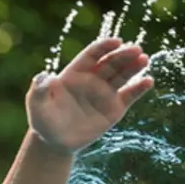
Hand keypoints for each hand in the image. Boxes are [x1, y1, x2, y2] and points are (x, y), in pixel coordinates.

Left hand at [26, 38, 154, 153]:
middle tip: (136, 50)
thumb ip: (39, 89)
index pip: (92, 55)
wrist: (55, 142)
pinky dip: (139, 88)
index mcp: (75, 73)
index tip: (115, 41)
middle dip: (123, 55)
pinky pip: (129, 95)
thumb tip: (42, 76)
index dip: (103, 46)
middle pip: (111, 62)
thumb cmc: (43, 120)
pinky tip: (148, 81)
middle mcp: (92, 79)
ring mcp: (105, 93)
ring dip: (134, 66)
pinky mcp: (114, 108)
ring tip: (144, 59)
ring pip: (122, 75)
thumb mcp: (36, 104)